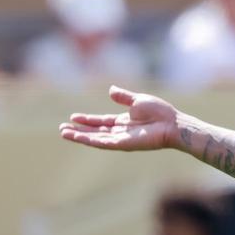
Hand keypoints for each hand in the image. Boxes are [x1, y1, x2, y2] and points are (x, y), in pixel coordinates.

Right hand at [59, 86, 180, 150]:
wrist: (171, 123)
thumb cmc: (160, 112)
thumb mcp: (138, 100)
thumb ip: (123, 97)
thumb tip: (110, 89)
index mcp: (124, 121)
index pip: (101, 121)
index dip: (87, 120)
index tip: (73, 117)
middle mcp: (120, 131)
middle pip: (95, 131)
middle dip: (79, 130)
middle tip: (62, 128)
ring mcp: (120, 139)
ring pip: (95, 138)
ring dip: (79, 136)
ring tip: (64, 133)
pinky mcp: (122, 144)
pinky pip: (102, 142)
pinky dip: (89, 140)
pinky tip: (77, 136)